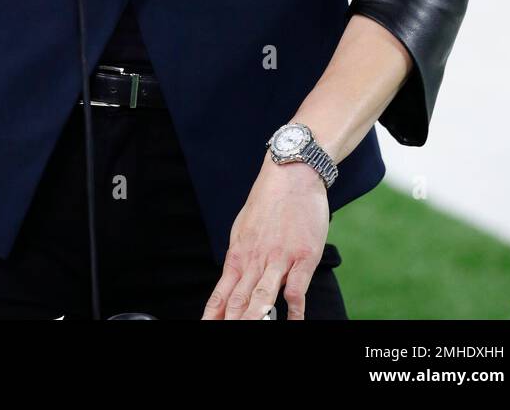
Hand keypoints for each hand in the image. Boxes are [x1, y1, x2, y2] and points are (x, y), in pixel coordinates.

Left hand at [201, 155, 329, 319]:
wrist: (291, 173)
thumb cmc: (269, 201)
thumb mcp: (244, 228)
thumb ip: (240, 256)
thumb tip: (232, 278)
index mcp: (239, 254)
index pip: (222, 293)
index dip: (212, 315)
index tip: (206, 328)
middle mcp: (255, 259)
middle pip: (239, 300)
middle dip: (231, 322)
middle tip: (224, 335)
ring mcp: (279, 258)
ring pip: (262, 296)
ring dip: (254, 318)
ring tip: (249, 331)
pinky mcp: (303, 256)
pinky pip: (296, 289)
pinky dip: (294, 311)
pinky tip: (293, 322)